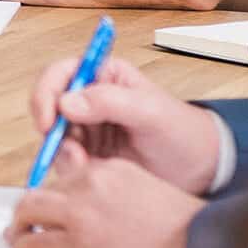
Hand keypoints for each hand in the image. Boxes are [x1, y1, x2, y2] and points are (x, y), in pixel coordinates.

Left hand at [9, 143, 203, 247]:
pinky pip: (32, 243)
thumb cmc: (176, 223)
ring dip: (19, 223)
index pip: (64, 167)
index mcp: (107, 168)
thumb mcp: (142, 184)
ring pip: (28, 211)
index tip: (49, 198)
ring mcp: (78, 216)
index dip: (54, 187)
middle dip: (29, 205)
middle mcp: (88, 185)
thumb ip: (108, 181)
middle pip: (40, 188)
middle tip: (26, 218)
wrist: (193, 247)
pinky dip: (22, 245)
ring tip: (17, 232)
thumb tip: (78, 185)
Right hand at [26, 55, 224, 193]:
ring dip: (64, 153)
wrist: (200, 170)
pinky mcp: (89, 156)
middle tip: (72, 152)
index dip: (47, 93)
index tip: (49, 120)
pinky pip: (66, 161)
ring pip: (54, 138)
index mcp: (105, 76)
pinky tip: (93, 173)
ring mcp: (88, 129)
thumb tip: (66, 102)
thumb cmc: (182, 132)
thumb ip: (110, 102)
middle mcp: (91, 100)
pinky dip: (72, 169)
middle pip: (50, 108)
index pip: (61, 73)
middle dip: (53, 132)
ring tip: (88, 166)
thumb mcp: (150, 112)